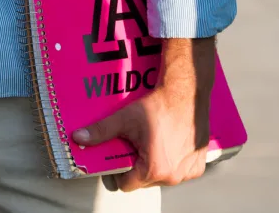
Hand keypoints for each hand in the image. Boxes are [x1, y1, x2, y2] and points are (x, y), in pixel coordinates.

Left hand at [73, 38, 214, 191]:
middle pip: (144, 181)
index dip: (118, 172)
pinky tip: (168, 143)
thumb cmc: (158, 106)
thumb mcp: (125, 119)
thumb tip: (79, 138)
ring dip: (154, 164)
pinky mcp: (199, 165)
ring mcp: (188, 172)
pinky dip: (172, 161)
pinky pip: (179, 171)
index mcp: (155, 169)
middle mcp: (173, 176)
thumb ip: (101, 131)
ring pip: (162, 177)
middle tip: (134, 145)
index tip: (118, 157)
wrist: (187, 92)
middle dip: (136, 166)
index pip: (126, 185)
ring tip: (151, 142)